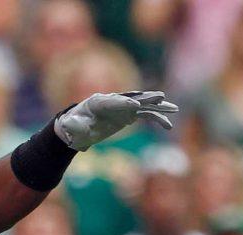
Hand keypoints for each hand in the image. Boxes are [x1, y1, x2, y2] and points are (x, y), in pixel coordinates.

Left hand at [55, 92, 178, 150]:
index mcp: (98, 102)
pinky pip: (145, 116)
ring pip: (143, 106)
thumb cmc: (72, 127)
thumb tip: (68, 126)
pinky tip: (168, 125)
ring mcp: (123, 108)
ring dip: (158, 108)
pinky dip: (156, 119)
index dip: (125, 103)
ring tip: (174, 109)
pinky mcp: (129, 115)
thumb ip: (72, 126)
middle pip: (133, 98)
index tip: (135, 107)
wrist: (78, 127)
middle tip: (160, 97)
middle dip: (146, 98)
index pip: (114, 101)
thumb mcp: (69, 128)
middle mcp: (114, 101)